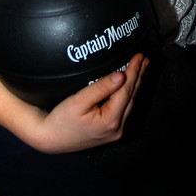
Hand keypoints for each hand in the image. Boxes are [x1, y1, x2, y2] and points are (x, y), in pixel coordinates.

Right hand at [25, 53, 148, 153]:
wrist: (50, 139)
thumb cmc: (61, 120)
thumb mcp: (79, 101)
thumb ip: (101, 88)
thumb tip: (121, 75)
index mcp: (110, 120)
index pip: (126, 90)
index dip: (133, 71)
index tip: (139, 56)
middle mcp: (117, 128)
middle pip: (131, 97)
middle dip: (138, 76)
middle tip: (144, 59)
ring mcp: (115, 132)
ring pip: (130, 104)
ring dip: (135, 85)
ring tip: (141, 69)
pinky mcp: (111, 132)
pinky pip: (125, 110)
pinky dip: (128, 95)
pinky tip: (130, 87)